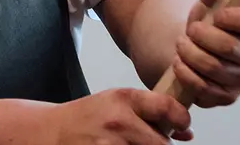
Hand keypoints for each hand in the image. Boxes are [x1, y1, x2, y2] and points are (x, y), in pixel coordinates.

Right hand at [38, 88, 191, 143]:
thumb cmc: (87, 117)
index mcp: (124, 99)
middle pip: (163, 144)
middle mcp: (119, 121)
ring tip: (131, 144)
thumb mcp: (116, 102)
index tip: (182, 125)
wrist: (52, 132)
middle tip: (149, 141)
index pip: (168, 107)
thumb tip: (187, 134)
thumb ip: (149, 111)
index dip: (181, 119)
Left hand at [170, 0, 239, 107]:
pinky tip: (179, 62)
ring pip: (214, 68)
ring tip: (182, 43)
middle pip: (230, 48)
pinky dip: (187, 74)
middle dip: (202, 36)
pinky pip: (206, 90)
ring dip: (190, 54)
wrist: (200, 41)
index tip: (216, 15)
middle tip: (190, 30)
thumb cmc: (213, 17)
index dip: (234, 18)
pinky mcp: (227, 96)